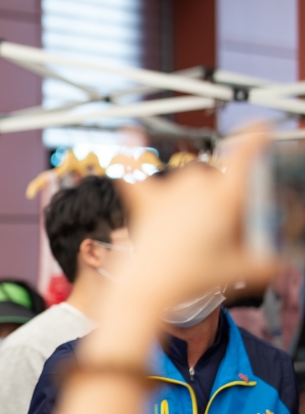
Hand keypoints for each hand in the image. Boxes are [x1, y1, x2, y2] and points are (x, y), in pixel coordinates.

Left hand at [78, 122, 274, 370]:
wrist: (150, 286)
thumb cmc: (194, 277)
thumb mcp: (241, 269)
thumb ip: (268, 262)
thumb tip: (286, 261)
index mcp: (225, 197)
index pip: (245, 155)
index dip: (256, 137)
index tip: (262, 126)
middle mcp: (197, 186)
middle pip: (219, 177)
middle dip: (224, 197)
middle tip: (220, 228)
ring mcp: (169, 191)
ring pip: (190, 179)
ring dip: (194, 194)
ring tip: (191, 228)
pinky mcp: (145, 200)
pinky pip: (135, 169)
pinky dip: (130, 154)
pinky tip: (128, 131)